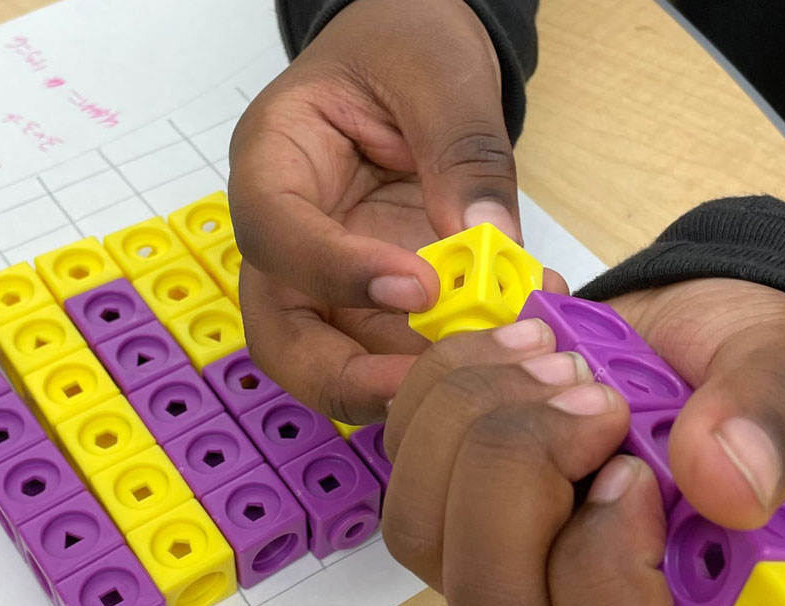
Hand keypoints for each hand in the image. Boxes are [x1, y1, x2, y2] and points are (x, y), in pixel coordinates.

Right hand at [229, 0, 564, 423]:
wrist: (416, 49)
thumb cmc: (404, 39)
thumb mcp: (439, 71)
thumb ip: (462, 150)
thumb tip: (488, 239)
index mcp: (274, 160)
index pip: (272, 231)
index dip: (333, 272)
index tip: (416, 288)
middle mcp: (288, 234)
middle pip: (280, 333)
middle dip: (345, 377)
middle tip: (428, 388)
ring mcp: (329, 276)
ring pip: (335, 361)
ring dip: (407, 383)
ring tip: (489, 368)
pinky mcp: (375, 298)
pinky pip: (399, 349)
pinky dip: (450, 362)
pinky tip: (512, 340)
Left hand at [381, 278, 784, 605]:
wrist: (692, 334)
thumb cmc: (749, 380)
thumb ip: (772, 428)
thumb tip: (724, 484)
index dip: (609, 580)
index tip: (636, 473)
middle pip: (491, 602)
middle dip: (520, 472)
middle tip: (591, 389)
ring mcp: (498, 554)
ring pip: (420, 530)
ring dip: (472, 418)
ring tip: (553, 350)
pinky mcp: (448, 489)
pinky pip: (400, 452)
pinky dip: (446, 379)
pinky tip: (517, 337)